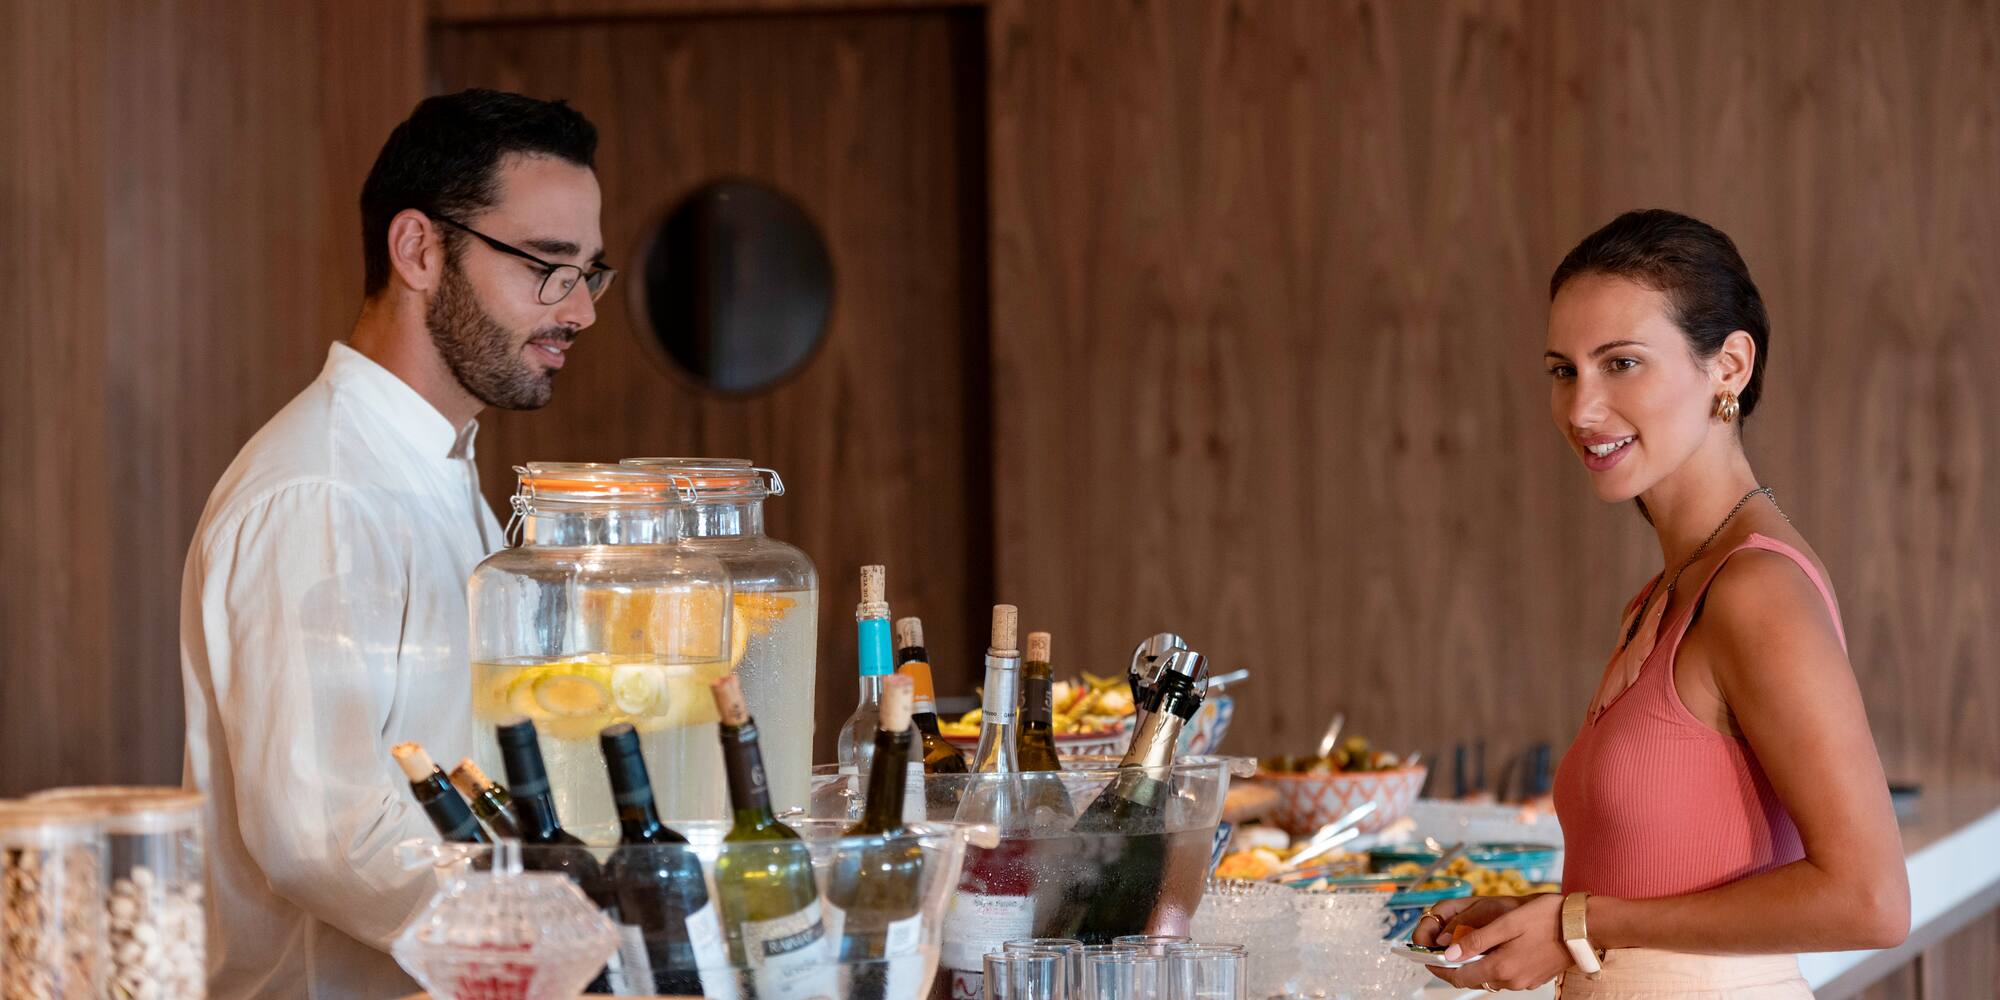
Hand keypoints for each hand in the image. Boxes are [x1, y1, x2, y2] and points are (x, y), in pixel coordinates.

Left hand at [1426, 892, 1570, 991]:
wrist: (1584, 927)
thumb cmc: (1548, 919)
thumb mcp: (1507, 923)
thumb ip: (1476, 940)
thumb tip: (1450, 954)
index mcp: (1502, 967)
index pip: (1459, 977)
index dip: (1440, 967)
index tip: (1427, 958)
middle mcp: (1512, 980)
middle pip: (1473, 977)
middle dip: (1456, 966)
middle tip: (1443, 950)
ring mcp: (1524, 981)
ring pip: (1489, 976)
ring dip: (1476, 964)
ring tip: (1466, 945)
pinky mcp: (1534, 977)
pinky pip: (1506, 974)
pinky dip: (1494, 963)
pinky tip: (1495, 947)